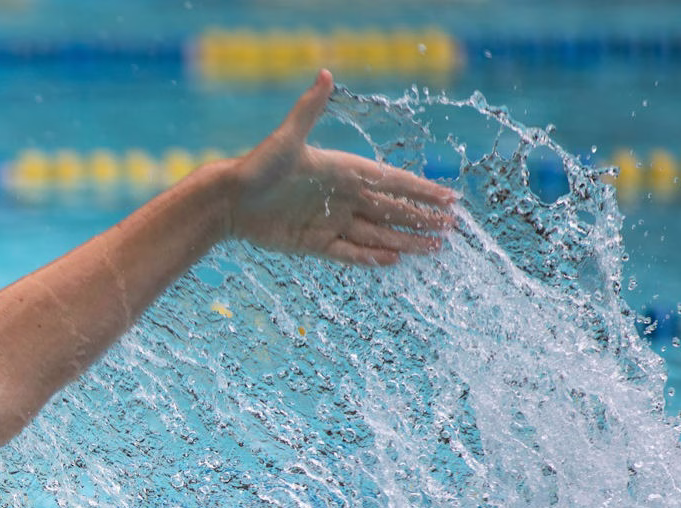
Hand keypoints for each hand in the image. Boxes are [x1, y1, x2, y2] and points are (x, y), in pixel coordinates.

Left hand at [227, 70, 457, 265]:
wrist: (229, 200)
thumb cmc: (257, 166)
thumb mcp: (286, 138)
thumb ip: (309, 109)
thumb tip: (324, 74)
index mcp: (344, 171)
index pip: (392, 182)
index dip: (421, 190)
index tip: (450, 197)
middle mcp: (343, 197)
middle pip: (392, 210)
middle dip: (422, 218)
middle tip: (451, 228)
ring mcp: (330, 222)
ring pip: (377, 234)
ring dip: (405, 240)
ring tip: (434, 247)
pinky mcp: (314, 243)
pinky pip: (349, 252)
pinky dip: (370, 257)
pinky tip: (394, 260)